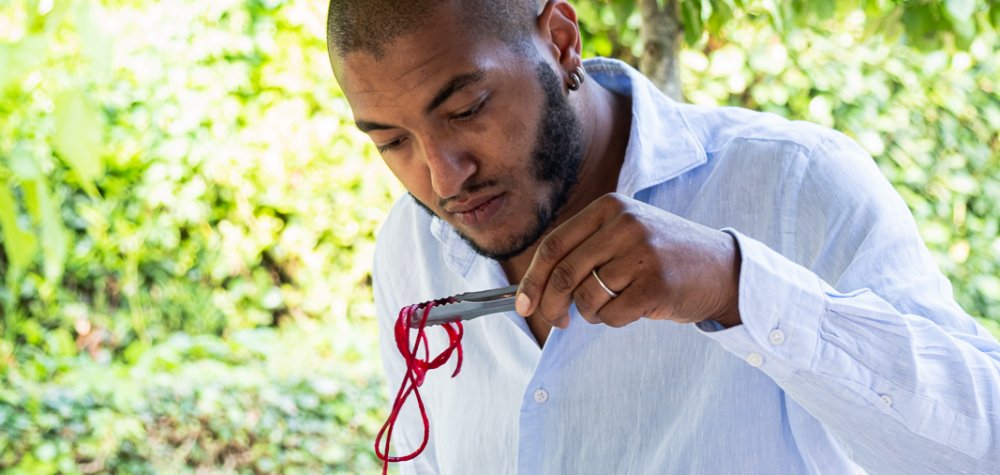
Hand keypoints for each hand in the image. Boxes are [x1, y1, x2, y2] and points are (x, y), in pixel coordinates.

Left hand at [515, 193, 741, 328]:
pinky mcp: (656, 285)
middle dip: (551, 305)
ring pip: (586, 298)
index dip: (531, 279)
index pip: (553, 245)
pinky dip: (613, 321)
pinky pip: (612, 315)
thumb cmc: (662, 256)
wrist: (722, 268)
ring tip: (611, 305)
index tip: (523, 304)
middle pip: (563, 274)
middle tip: (558, 320)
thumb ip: (583, 249)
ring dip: (590, 313)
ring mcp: (642, 253)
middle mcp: (625, 224)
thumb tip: (532, 288)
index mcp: (609, 207)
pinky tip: (632, 310)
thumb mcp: (624, 234)